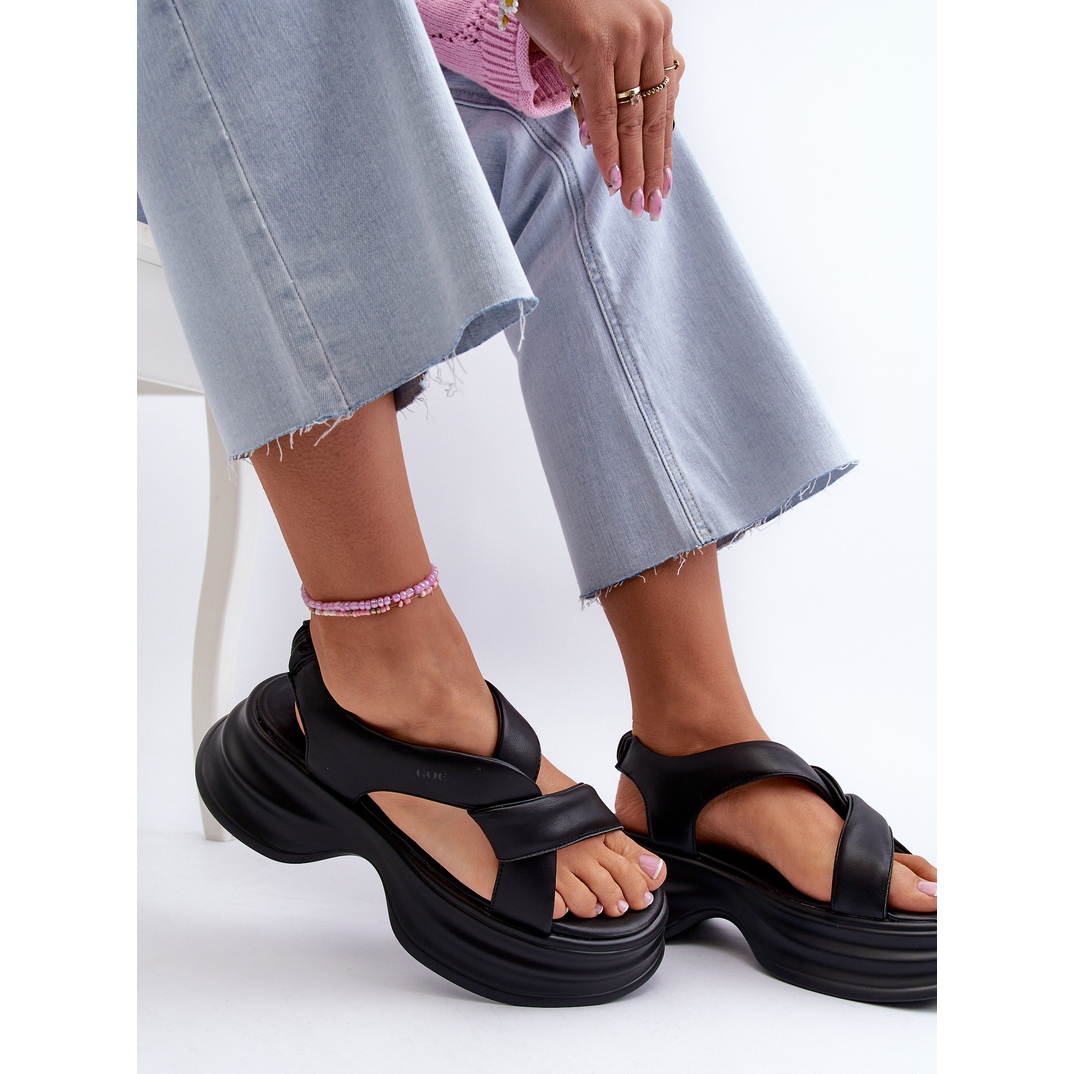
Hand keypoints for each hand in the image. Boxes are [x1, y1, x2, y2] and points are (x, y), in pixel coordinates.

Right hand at [518, 0, 683, 218]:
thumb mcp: (592, 43)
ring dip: (634, 167)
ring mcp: (626, 38)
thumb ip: (602, 88)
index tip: (664, 182)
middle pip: (654, 115)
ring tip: (634, 202)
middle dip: (653, 167)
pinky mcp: (596, 46)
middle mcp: (651, 31)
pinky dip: (609, 148)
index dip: (663, 146)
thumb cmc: (561, 1)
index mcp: (657, 28)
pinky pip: (605, 111)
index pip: (664, 101)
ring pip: (633, 118)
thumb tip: (600, 141)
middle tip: (651, 206)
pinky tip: (612, 177)